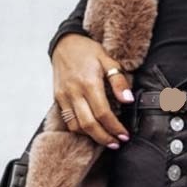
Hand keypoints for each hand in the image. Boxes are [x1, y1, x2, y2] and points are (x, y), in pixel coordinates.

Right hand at [51, 33, 133, 147]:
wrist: (64, 43)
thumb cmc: (87, 50)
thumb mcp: (108, 59)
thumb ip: (119, 81)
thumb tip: (128, 100)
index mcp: (89, 83)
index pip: (103, 113)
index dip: (114, 128)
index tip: (124, 135)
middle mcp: (74, 92)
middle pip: (89, 124)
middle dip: (104, 138)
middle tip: (116, 143)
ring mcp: (64, 97)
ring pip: (76, 126)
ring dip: (91, 136)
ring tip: (106, 139)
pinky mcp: (58, 99)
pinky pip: (68, 121)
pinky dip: (79, 130)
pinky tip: (90, 131)